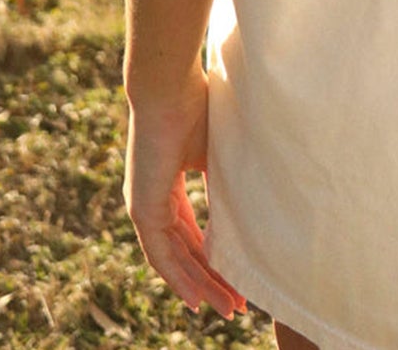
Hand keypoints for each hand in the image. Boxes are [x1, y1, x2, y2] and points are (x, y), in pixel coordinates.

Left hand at [123, 63, 247, 319]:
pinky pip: (160, 255)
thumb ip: (226, 181)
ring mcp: (144, 206)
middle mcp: (152, 200)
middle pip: (184, 253)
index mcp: (168, 185)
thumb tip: (255, 201)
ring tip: (225, 309)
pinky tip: (195, 300)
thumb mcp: (217, 153)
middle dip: (212, 280)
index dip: (214, 257)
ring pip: (173, 260)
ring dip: (200, 286)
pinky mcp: (142, 208)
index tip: (236, 279)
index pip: (191, 233)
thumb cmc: (197, 107)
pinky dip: (179, 279)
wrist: (170, 88)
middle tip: (236, 305)